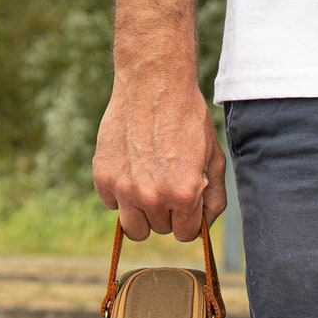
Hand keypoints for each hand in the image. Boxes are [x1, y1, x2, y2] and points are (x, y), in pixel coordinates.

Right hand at [92, 81, 226, 241]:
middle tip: (168, 183)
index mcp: (184, 195)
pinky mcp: (103, 177)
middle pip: (160, 230)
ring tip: (149, 187)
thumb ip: (214, 200)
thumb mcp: (214, 159)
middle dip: (167, 213)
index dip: (188, 220)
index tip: (186, 204)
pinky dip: (120, 194)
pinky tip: (131, 169)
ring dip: (143, 214)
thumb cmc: (188, 120)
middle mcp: (152, 197)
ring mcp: (124, 188)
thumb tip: (203, 227)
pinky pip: (112, 204)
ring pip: (134, 229)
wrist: (154, 83)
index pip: (185, 234)